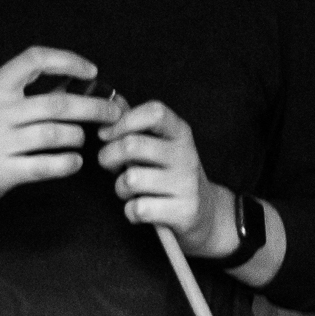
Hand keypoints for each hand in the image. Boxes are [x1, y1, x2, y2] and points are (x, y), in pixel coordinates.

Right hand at [0, 46, 120, 218]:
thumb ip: (24, 94)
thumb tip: (75, 84)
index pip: (35, 59)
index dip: (68, 60)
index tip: (91, 72)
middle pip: (58, 103)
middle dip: (93, 108)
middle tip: (113, 113)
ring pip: (56, 134)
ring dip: (78, 137)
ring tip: (82, 140)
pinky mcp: (1, 171)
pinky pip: (46, 166)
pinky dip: (67, 164)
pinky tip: (74, 162)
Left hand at [96, 99, 235, 257]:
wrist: (207, 214)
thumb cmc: (172, 176)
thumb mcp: (162, 145)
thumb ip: (136, 124)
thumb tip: (113, 100)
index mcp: (180, 133)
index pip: (154, 112)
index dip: (123, 121)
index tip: (107, 134)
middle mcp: (186, 155)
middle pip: (132, 145)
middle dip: (107, 156)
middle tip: (108, 164)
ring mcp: (186, 184)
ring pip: (131, 179)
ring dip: (120, 188)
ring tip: (128, 190)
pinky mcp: (184, 211)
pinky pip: (139, 208)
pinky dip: (131, 212)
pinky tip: (140, 210)